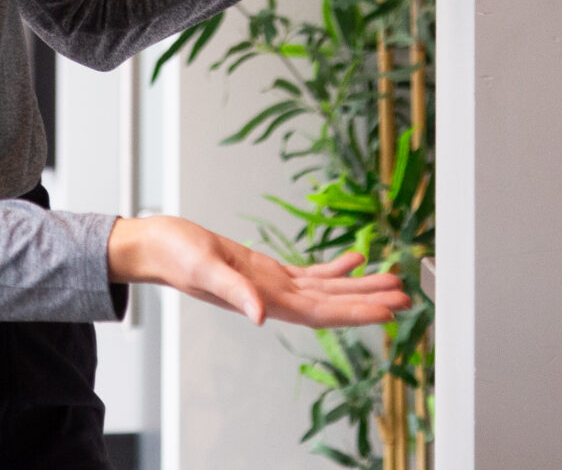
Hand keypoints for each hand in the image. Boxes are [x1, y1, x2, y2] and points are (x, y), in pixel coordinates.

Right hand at [107, 215, 409, 327]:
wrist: (155, 246)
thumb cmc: (174, 255)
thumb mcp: (204, 268)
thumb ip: (235, 292)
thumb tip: (262, 316)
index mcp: (264, 300)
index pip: (321, 313)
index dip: (356, 313)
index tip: (388, 311)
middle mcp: (273, 297)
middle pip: (332, 304)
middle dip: (369, 301)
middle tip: (406, 296)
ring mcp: (270, 284)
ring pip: (325, 290)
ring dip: (358, 287)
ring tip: (391, 279)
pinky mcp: (265, 269)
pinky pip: (307, 273)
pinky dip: (332, 269)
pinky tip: (353, 261)